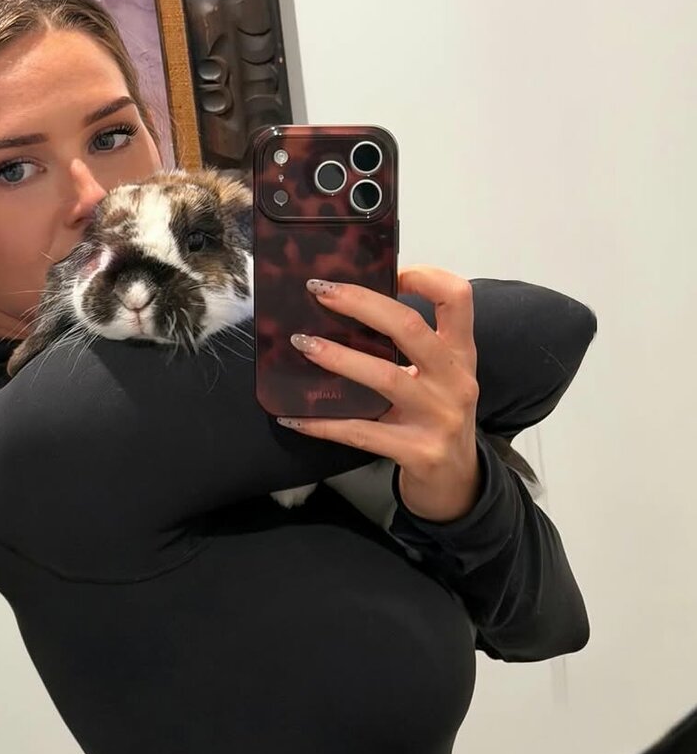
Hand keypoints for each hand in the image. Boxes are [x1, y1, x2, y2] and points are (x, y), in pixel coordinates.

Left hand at [277, 265, 481, 522]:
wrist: (457, 483)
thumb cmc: (437, 417)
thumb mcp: (439, 376)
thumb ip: (411, 345)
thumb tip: (347, 304)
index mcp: (460, 354)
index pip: (458, 298)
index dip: (425, 275)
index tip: (389, 270)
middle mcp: (455, 380)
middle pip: (410, 327)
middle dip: (360, 303)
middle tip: (320, 291)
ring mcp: (439, 418)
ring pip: (384, 377)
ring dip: (337, 357)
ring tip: (301, 342)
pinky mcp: (418, 452)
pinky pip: (360, 433)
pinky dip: (322, 422)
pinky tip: (292, 415)